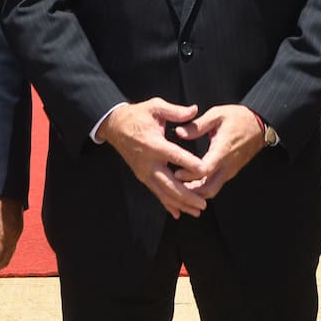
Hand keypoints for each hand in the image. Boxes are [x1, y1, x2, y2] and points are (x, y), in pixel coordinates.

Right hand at [97, 98, 206, 217]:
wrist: (115, 126)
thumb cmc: (138, 115)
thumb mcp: (156, 107)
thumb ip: (176, 111)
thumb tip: (194, 110)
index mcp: (154, 144)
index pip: (175, 156)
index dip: (190, 164)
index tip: (205, 171)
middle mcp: (149, 162)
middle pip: (169, 184)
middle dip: (187, 196)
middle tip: (203, 204)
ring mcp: (144, 172)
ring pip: (163, 192)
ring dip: (180, 203)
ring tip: (197, 211)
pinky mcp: (142, 176)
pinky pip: (156, 192)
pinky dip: (167, 203)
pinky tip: (178, 213)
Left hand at [172, 104, 264, 199]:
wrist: (259, 125)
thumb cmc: (238, 118)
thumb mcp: (217, 114)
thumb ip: (198, 125)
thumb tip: (179, 132)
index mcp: (223, 150)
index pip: (205, 171)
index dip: (189, 175)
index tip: (175, 172)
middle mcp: (227, 165)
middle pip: (208, 189)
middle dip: (191, 191)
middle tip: (174, 185)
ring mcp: (230, 171)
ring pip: (212, 190)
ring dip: (196, 192)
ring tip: (180, 185)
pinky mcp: (231, 172)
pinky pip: (216, 185)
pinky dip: (203, 188)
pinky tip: (191, 183)